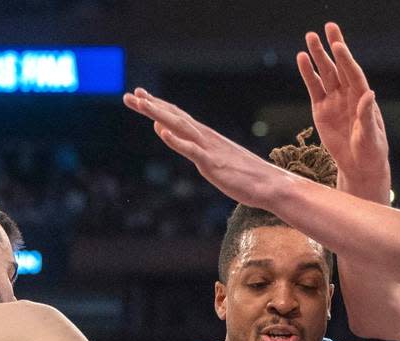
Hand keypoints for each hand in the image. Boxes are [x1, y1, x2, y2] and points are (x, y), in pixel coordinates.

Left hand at [123, 88, 287, 210]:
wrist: (270, 185)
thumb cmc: (244, 175)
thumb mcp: (210, 159)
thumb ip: (186, 144)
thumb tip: (163, 130)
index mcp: (205, 138)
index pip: (177, 117)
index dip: (157, 106)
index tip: (140, 96)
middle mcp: (205, 138)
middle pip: (174, 117)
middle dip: (151, 106)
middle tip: (129, 96)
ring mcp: (209, 150)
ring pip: (179, 128)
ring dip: (159, 115)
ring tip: (142, 104)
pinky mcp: (213, 164)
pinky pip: (192, 151)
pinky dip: (177, 140)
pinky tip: (162, 131)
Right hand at [297, 22, 389, 196]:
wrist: (359, 166)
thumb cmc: (371, 152)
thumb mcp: (371, 137)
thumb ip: (368, 116)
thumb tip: (369, 93)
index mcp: (363, 98)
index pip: (353, 74)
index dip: (346, 60)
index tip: (338, 45)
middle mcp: (348, 95)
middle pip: (340, 67)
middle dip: (334, 47)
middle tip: (328, 27)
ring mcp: (334, 101)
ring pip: (325, 74)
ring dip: (318, 56)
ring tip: (310, 37)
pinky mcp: (321, 110)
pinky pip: (314, 88)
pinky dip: (308, 74)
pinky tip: (302, 59)